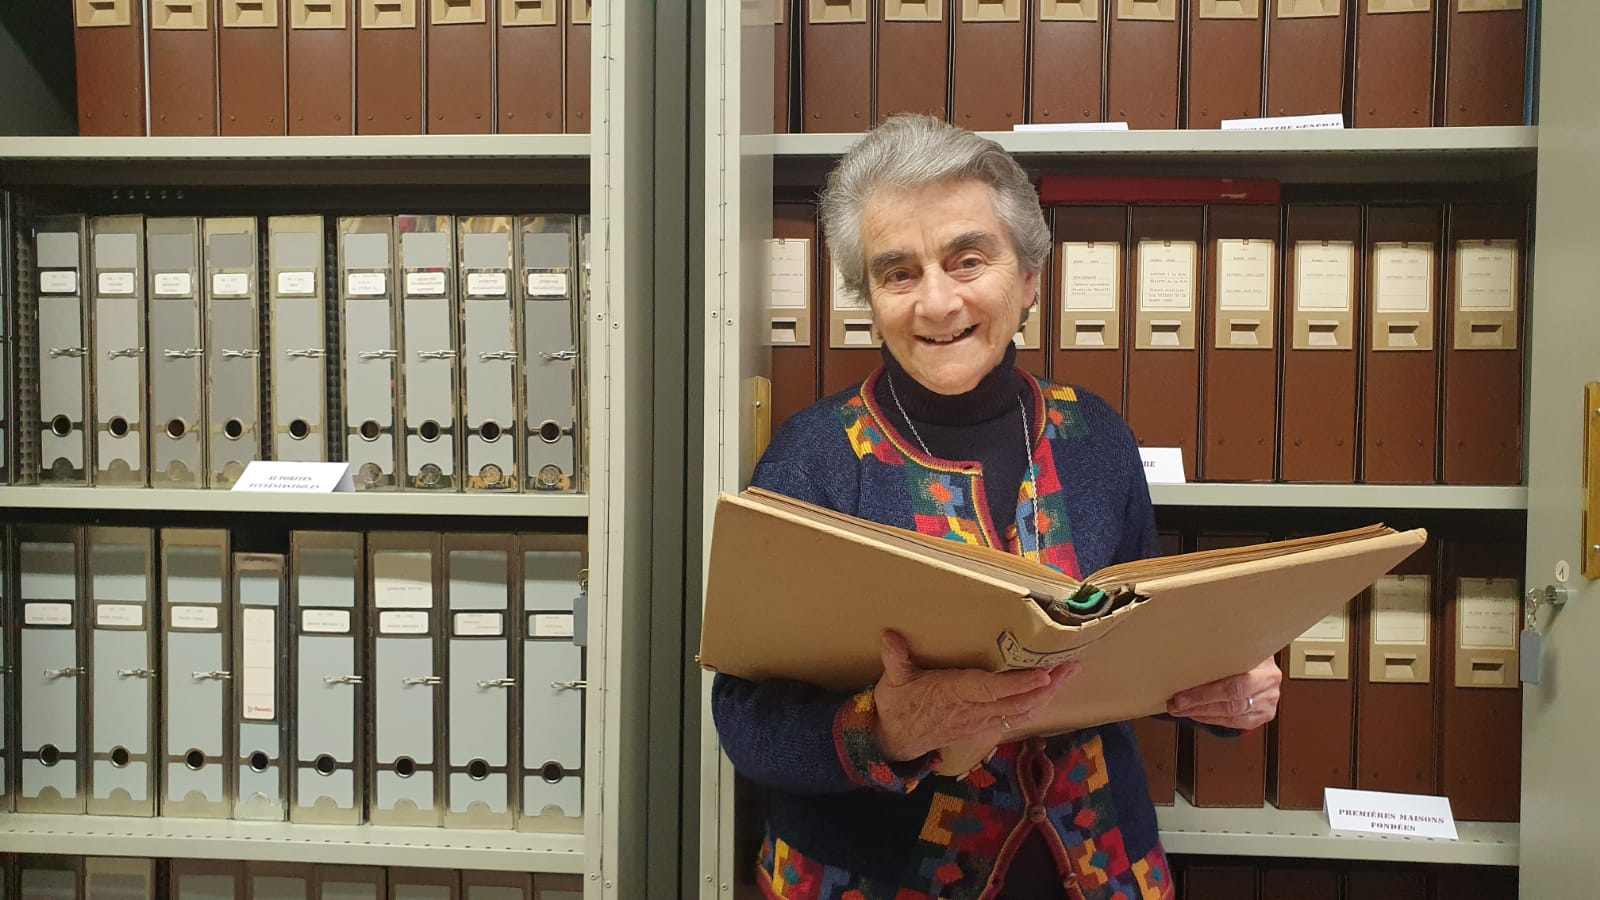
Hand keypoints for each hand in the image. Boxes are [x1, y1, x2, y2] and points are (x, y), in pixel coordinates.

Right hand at [872, 631, 1078, 761]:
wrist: (896, 740)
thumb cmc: (898, 705)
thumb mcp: (894, 680)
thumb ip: (896, 658)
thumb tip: (891, 637)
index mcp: (954, 694)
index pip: (992, 690)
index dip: (1019, 684)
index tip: (1044, 675)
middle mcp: (973, 711)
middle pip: (1018, 701)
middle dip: (1048, 686)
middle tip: (1072, 668)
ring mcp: (981, 723)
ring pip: (1022, 712)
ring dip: (1047, 696)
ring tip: (1068, 677)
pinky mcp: (983, 730)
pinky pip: (1015, 720)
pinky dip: (1035, 707)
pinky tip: (1048, 695)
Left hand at [1165, 657, 1281, 729]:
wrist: (1263, 655)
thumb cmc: (1245, 647)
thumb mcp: (1236, 642)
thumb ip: (1219, 648)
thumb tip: (1186, 651)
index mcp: (1264, 666)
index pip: (1233, 686)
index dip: (1204, 694)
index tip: (1181, 696)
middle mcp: (1269, 686)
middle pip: (1232, 703)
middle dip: (1199, 706)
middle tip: (1176, 705)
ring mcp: (1268, 702)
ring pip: (1232, 716)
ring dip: (1202, 714)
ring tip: (1181, 709)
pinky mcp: (1264, 714)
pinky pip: (1235, 723)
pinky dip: (1212, 719)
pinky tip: (1197, 714)